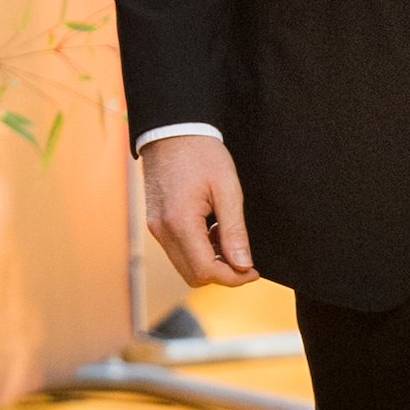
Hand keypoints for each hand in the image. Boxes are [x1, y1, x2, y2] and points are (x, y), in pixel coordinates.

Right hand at [141, 135, 258, 287]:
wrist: (173, 132)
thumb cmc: (202, 154)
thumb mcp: (227, 189)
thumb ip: (234, 230)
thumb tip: (243, 265)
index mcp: (180, 223)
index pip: (205, 271)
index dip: (232, 278)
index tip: (253, 271)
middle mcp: (162, 231)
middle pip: (193, 275)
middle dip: (222, 273)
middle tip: (246, 259)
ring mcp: (156, 229)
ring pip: (184, 265)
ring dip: (210, 261)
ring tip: (228, 237)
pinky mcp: (156, 223)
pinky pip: (177, 250)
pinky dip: (198, 249)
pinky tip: (213, 229)